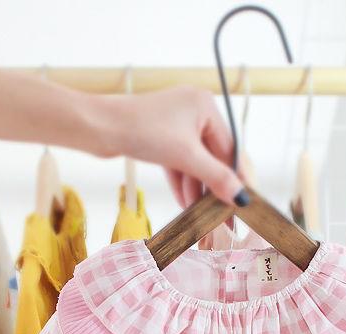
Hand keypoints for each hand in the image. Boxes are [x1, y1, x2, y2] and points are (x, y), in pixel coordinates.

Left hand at [104, 87, 247, 207]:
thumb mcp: (186, 157)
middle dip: (215, 187)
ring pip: (196, 163)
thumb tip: (242, 197)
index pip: (231, 148)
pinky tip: (185, 204)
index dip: (238, 177)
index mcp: (207, 106)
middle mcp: (195, 111)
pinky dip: (182, 182)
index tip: (246, 202)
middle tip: (224, 216)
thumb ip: (216, 177)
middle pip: (214, 157)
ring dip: (198, 189)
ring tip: (201, 215)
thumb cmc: (142, 131)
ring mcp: (177, 124)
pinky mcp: (161, 137)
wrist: (98, 127)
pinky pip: (180, 162)